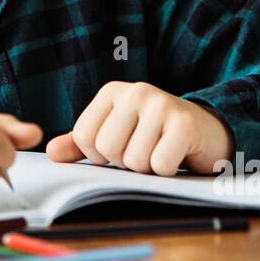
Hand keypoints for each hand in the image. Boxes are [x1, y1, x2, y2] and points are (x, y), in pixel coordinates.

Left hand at [44, 81, 233, 175]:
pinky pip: (160, 164)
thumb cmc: (155, 136)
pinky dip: (168, 170)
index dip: (99, 156)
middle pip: (107, 148)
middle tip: (145, 150)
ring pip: (134, 160)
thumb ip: (81, 144)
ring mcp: (160, 104)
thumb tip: (51, 153)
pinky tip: (178, 154)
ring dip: (148, 167)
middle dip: (125, 162)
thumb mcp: (116, 135)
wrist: (208, 132)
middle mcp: (135, 91)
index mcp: (111, 92)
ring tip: (162, 150)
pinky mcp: (184, 122)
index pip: (83, 137)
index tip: (121, 147)